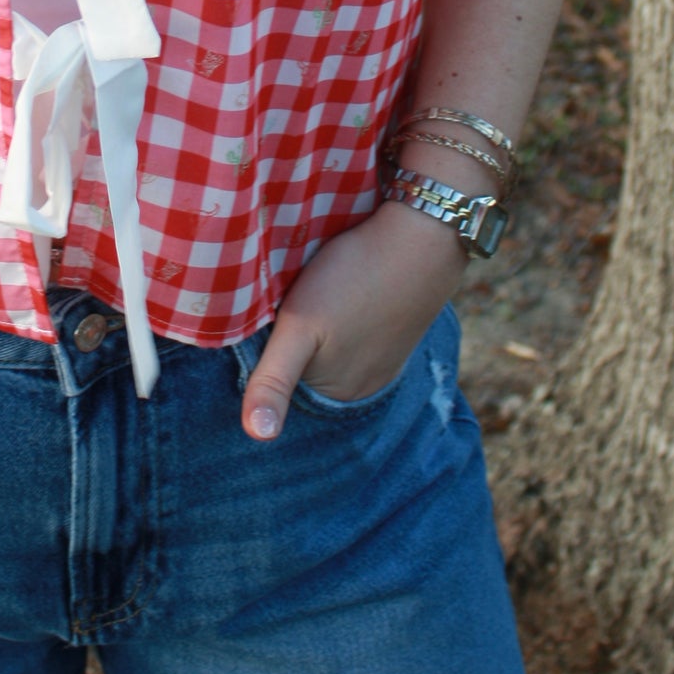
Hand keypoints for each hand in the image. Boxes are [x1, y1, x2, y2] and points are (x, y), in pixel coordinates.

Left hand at [240, 199, 467, 440]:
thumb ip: (274, 381)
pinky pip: (352, 335)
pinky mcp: (393, 331)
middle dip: (284, 345)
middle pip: (305, 371)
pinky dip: (338, 321)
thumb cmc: (352, 278)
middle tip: (277, 300)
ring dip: (313, 333)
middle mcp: (362, 387)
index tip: (253, 320)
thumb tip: (257, 436)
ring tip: (303, 293)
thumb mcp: (299, 326)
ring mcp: (383, 359)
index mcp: (336, 394)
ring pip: (328, 352)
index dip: (260, 353)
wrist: (420, 237)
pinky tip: (335, 293)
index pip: (279, 384)